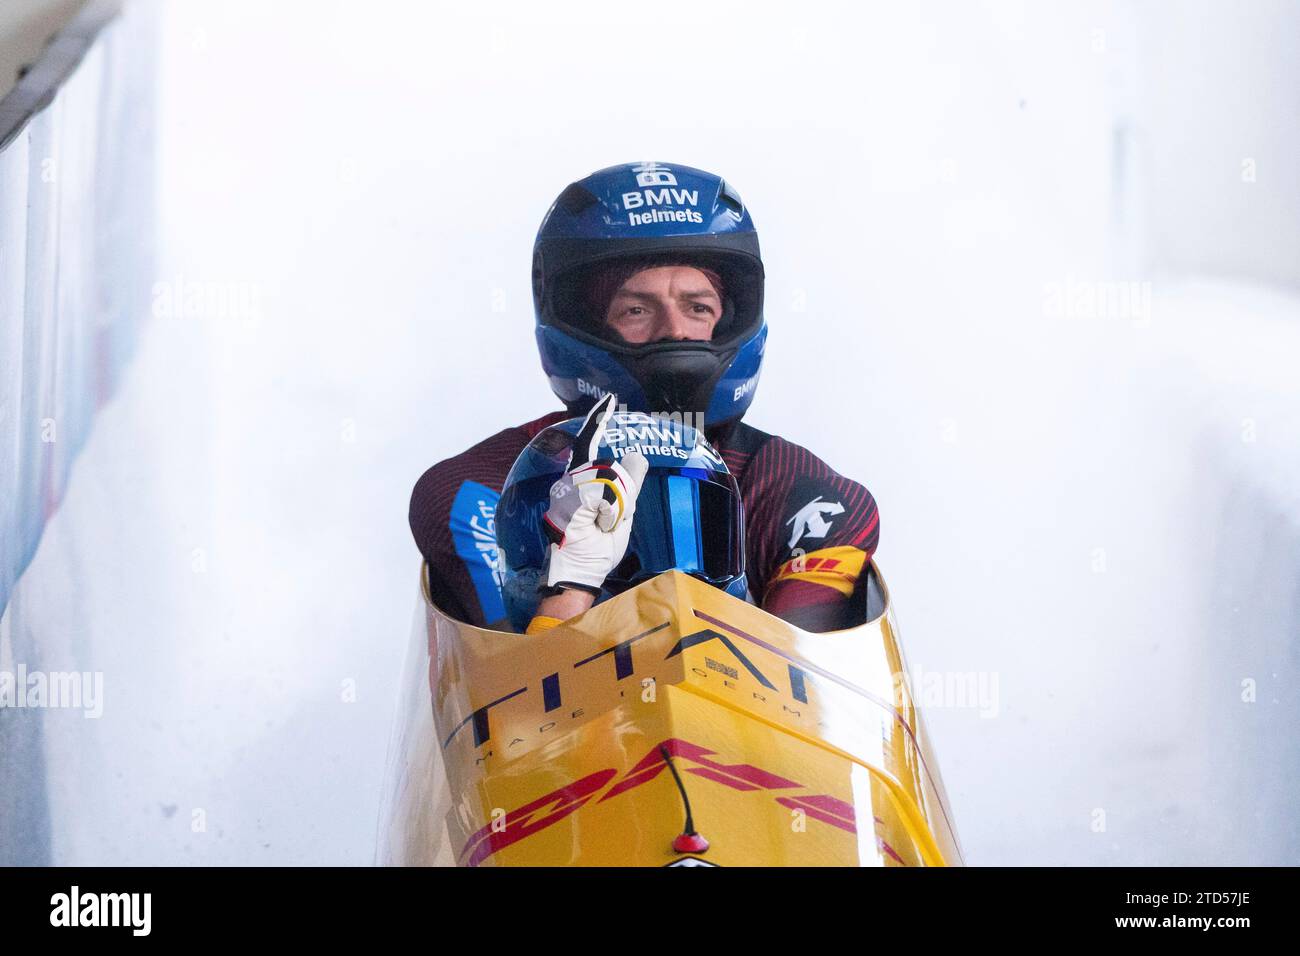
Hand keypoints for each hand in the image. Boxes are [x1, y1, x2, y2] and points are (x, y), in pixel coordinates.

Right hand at [541, 394, 649, 593]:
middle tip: (608, 523)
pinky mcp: (570, 499)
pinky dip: (609, 514)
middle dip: (621, 499)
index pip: (590, 443)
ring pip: (611, 481)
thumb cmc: (597, 547)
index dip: (599, 421)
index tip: (610, 400)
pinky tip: (597, 526)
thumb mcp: (623, 514)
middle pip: (612, 469)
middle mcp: (570, 480)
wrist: (580, 572)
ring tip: (601, 527)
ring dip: (616, 509)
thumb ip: (629, 486)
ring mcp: (567, 489)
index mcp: (580, 481)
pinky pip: (605, 495)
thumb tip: (637, 455)